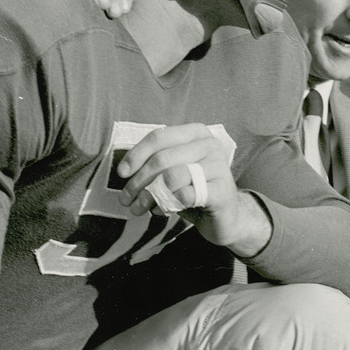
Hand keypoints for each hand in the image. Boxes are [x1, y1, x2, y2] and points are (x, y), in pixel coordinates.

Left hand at [116, 124, 270, 254]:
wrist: (226, 216)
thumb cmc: (194, 190)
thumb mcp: (173, 171)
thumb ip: (153, 165)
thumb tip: (124, 171)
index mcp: (196, 133)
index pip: (159, 137)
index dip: (136, 155)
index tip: (122, 174)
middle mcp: (210, 145)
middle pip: (163, 158)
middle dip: (138, 180)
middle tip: (126, 199)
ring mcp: (219, 167)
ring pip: (172, 176)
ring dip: (149, 195)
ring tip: (140, 208)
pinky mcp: (222, 191)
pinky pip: (186, 195)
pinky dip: (168, 205)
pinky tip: (162, 211)